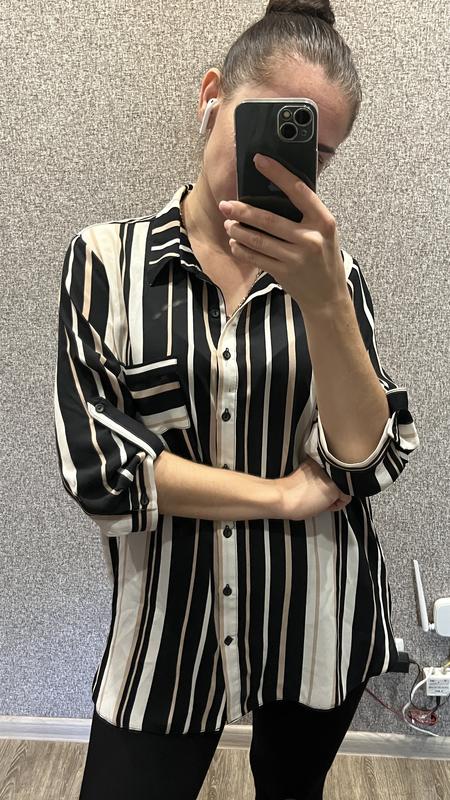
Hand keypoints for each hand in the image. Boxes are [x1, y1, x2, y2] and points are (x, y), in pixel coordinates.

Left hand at [219, 153, 348, 314]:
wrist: (328, 296)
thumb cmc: (325, 258)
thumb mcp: (324, 232)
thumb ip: (307, 214)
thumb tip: (276, 190)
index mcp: (323, 221)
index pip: (298, 191)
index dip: (277, 173)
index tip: (259, 160)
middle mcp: (310, 239)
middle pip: (269, 219)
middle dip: (243, 211)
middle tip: (226, 204)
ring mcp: (296, 258)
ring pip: (258, 240)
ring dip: (238, 231)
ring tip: (228, 224)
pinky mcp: (284, 273)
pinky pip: (257, 258)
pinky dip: (242, 249)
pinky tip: (235, 243)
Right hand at [276, 455, 351, 520]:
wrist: (281, 498)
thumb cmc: (288, 493)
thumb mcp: (305, 477)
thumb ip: (318, 475)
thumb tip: (326, 482)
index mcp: (317, 459)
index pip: (333, 472)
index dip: (327, 484)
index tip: (317, 490)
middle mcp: (326, 464)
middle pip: (340, 480)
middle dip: (334, 490)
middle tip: (318, 496)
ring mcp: (332, 475)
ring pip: (344, 488)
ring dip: (335, 497)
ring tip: (319, 500)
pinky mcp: (335, 487)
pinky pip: (346, 499)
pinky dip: (337, 505)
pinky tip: (323, 505)